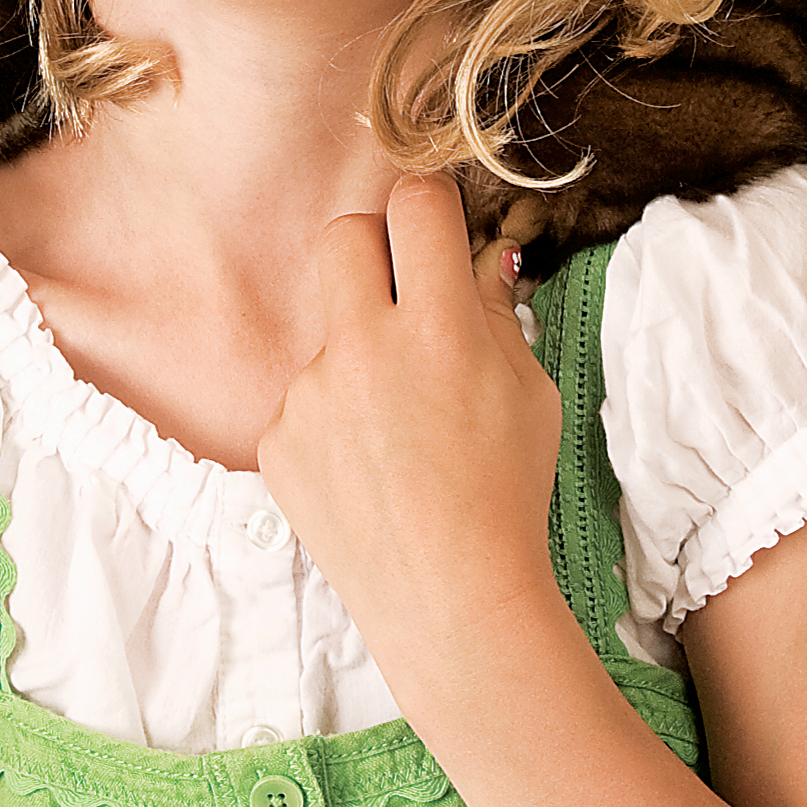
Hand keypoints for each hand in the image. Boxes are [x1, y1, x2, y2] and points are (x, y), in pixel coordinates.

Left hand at [258, 174, 563, 691]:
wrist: (451, 599)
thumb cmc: (506, 495)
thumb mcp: (529, 395)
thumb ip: (492, 314)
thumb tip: (475, 258)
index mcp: (438, 328)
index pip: (416, 206)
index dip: (429, 207)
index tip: (433, 227)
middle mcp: (364, 349)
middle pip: (341, 235)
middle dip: (371, 247)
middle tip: (398, 292)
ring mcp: (311, 395)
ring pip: (328, 333)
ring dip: (359, 355)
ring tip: (400, 431)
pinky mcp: (276, 439)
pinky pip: (305, 400)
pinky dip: (335, 421)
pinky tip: (370, 470)